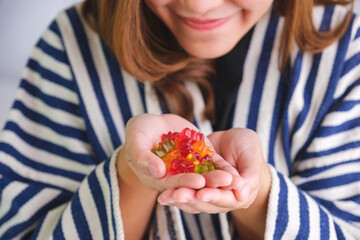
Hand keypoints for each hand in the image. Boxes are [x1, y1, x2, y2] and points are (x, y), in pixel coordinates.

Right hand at [118, 113, 236, 191]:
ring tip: (234, 180)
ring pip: (205, 176)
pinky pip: (213, 164)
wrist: (151, 124)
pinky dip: (224, 169)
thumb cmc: (137, 132)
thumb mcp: (135, 140)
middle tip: (223, 182)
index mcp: (157, 179)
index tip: (197, 182)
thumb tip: (156, 172)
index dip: (184, 183)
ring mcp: (190, 168)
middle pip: (192, 184)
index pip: (172, 184)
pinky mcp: (200, 157)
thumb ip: (143, 157)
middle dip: (208, 184)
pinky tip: (236, 173)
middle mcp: (175, 177)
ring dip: (219, 179)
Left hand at [157, 128, 264, 213]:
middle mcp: (221, 199)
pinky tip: (162, 193)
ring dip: (179, 198)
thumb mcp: (251, 156)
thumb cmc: (248, 146)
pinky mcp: (195, 185)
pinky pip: (183, 190)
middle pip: (205, 202)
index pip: (225, 199)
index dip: (213, 196)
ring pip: (192, 199)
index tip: (202, 193)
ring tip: (165, 197)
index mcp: (238, 196)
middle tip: (177, 195)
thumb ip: (251, 175)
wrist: (234, 139)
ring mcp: (207, 193)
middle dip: (191, 198)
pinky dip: (173, 191)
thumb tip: (243, 194)